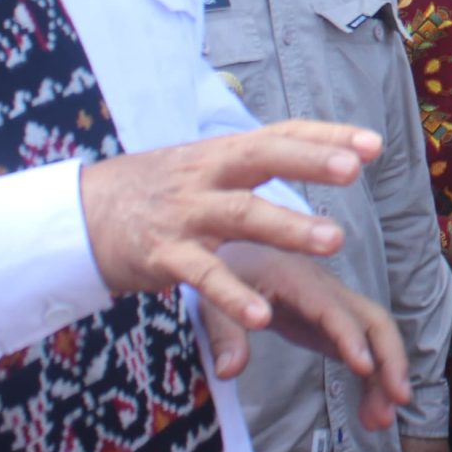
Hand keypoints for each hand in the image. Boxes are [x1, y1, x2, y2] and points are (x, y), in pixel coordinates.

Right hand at [80, 120, 378, 330]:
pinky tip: (262, 317)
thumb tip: (313, 147)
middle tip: (354, 168)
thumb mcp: (202, 166)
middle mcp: (207, 175)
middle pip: (263, 158)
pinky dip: (232, 295)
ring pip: (242, 215)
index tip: (374, 144)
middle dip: (309, 161)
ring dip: (289, 227)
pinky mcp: (163, 254)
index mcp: (221, 152)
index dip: (326, 136)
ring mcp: (185, 213)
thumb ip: (252, 162)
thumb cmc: (153, 190)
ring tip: (335, 240)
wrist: (77, 214)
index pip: (281, 134)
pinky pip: (203, 276)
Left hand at [206, 243, 412, 429]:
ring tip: (381, 421)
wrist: (240, 251)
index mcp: (299, 281)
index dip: (350, 336)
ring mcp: (336, 309)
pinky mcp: (334, 326)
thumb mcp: (213, 300)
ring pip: (375, 339)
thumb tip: (230, 371)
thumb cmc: (228, 272)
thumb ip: (223, 333)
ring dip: (386, 377)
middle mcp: (328, 292)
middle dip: (391, 357)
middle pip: (373, 320)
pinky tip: (368, 414)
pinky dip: (371, 382)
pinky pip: (362, 352)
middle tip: (399, 398)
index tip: (364, 367)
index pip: (333, 308)